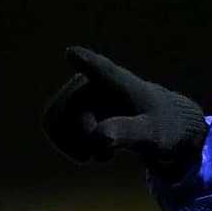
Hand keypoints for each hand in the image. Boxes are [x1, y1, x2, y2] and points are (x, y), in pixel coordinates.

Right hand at [42, 47, 208, 178]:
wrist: (156, 123)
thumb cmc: (160, 125)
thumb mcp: (152, 133)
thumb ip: (127, 132)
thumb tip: (99, 137)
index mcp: (120, 82)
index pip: (103, 72)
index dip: (88, 64)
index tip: (72, 54)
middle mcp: (92, 78)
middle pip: (68, 111)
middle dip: (81, 139)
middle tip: (105, 156)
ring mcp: (77, 89)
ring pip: (53, 120)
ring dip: (72, 145)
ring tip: (101, 154)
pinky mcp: (69, 102)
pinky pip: (52, 125)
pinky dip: (67, 145)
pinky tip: (89, 151)